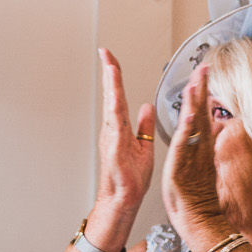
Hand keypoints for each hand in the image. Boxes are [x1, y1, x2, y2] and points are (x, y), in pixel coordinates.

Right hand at [91, 51, 156, 226]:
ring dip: (111, 85)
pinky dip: (115, 110)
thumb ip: (144, 125)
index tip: (111, 58)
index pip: (118, 96)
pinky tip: (115, 97)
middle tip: (105, 52)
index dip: (115, 76)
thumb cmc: (131, 177)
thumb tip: (146, 107)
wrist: (124, 199)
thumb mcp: (143, 145)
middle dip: (109, 72)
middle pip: (111, 95)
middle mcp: (114, 129)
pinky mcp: (116, 149)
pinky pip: (117, 126)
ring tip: (110, 66)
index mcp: (120, 128)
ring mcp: (113, 138)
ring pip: (112, 105)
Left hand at [160, 66, 231, 251]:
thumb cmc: (197, 197)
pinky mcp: (181, 169)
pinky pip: (184, 148)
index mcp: (199, 147)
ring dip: (194, 105)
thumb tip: (214, 130)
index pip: (201, 113)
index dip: (202, 92)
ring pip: (194, 127)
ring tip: (195, 84)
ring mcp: (191, 158)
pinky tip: (189, 118)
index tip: (203, 71)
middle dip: (201, 90)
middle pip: (201, 114)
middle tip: (204, 67)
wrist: (199, 220)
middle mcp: (198, 149)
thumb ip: (207, 146)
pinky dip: (187, 132)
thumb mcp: (201, 165)